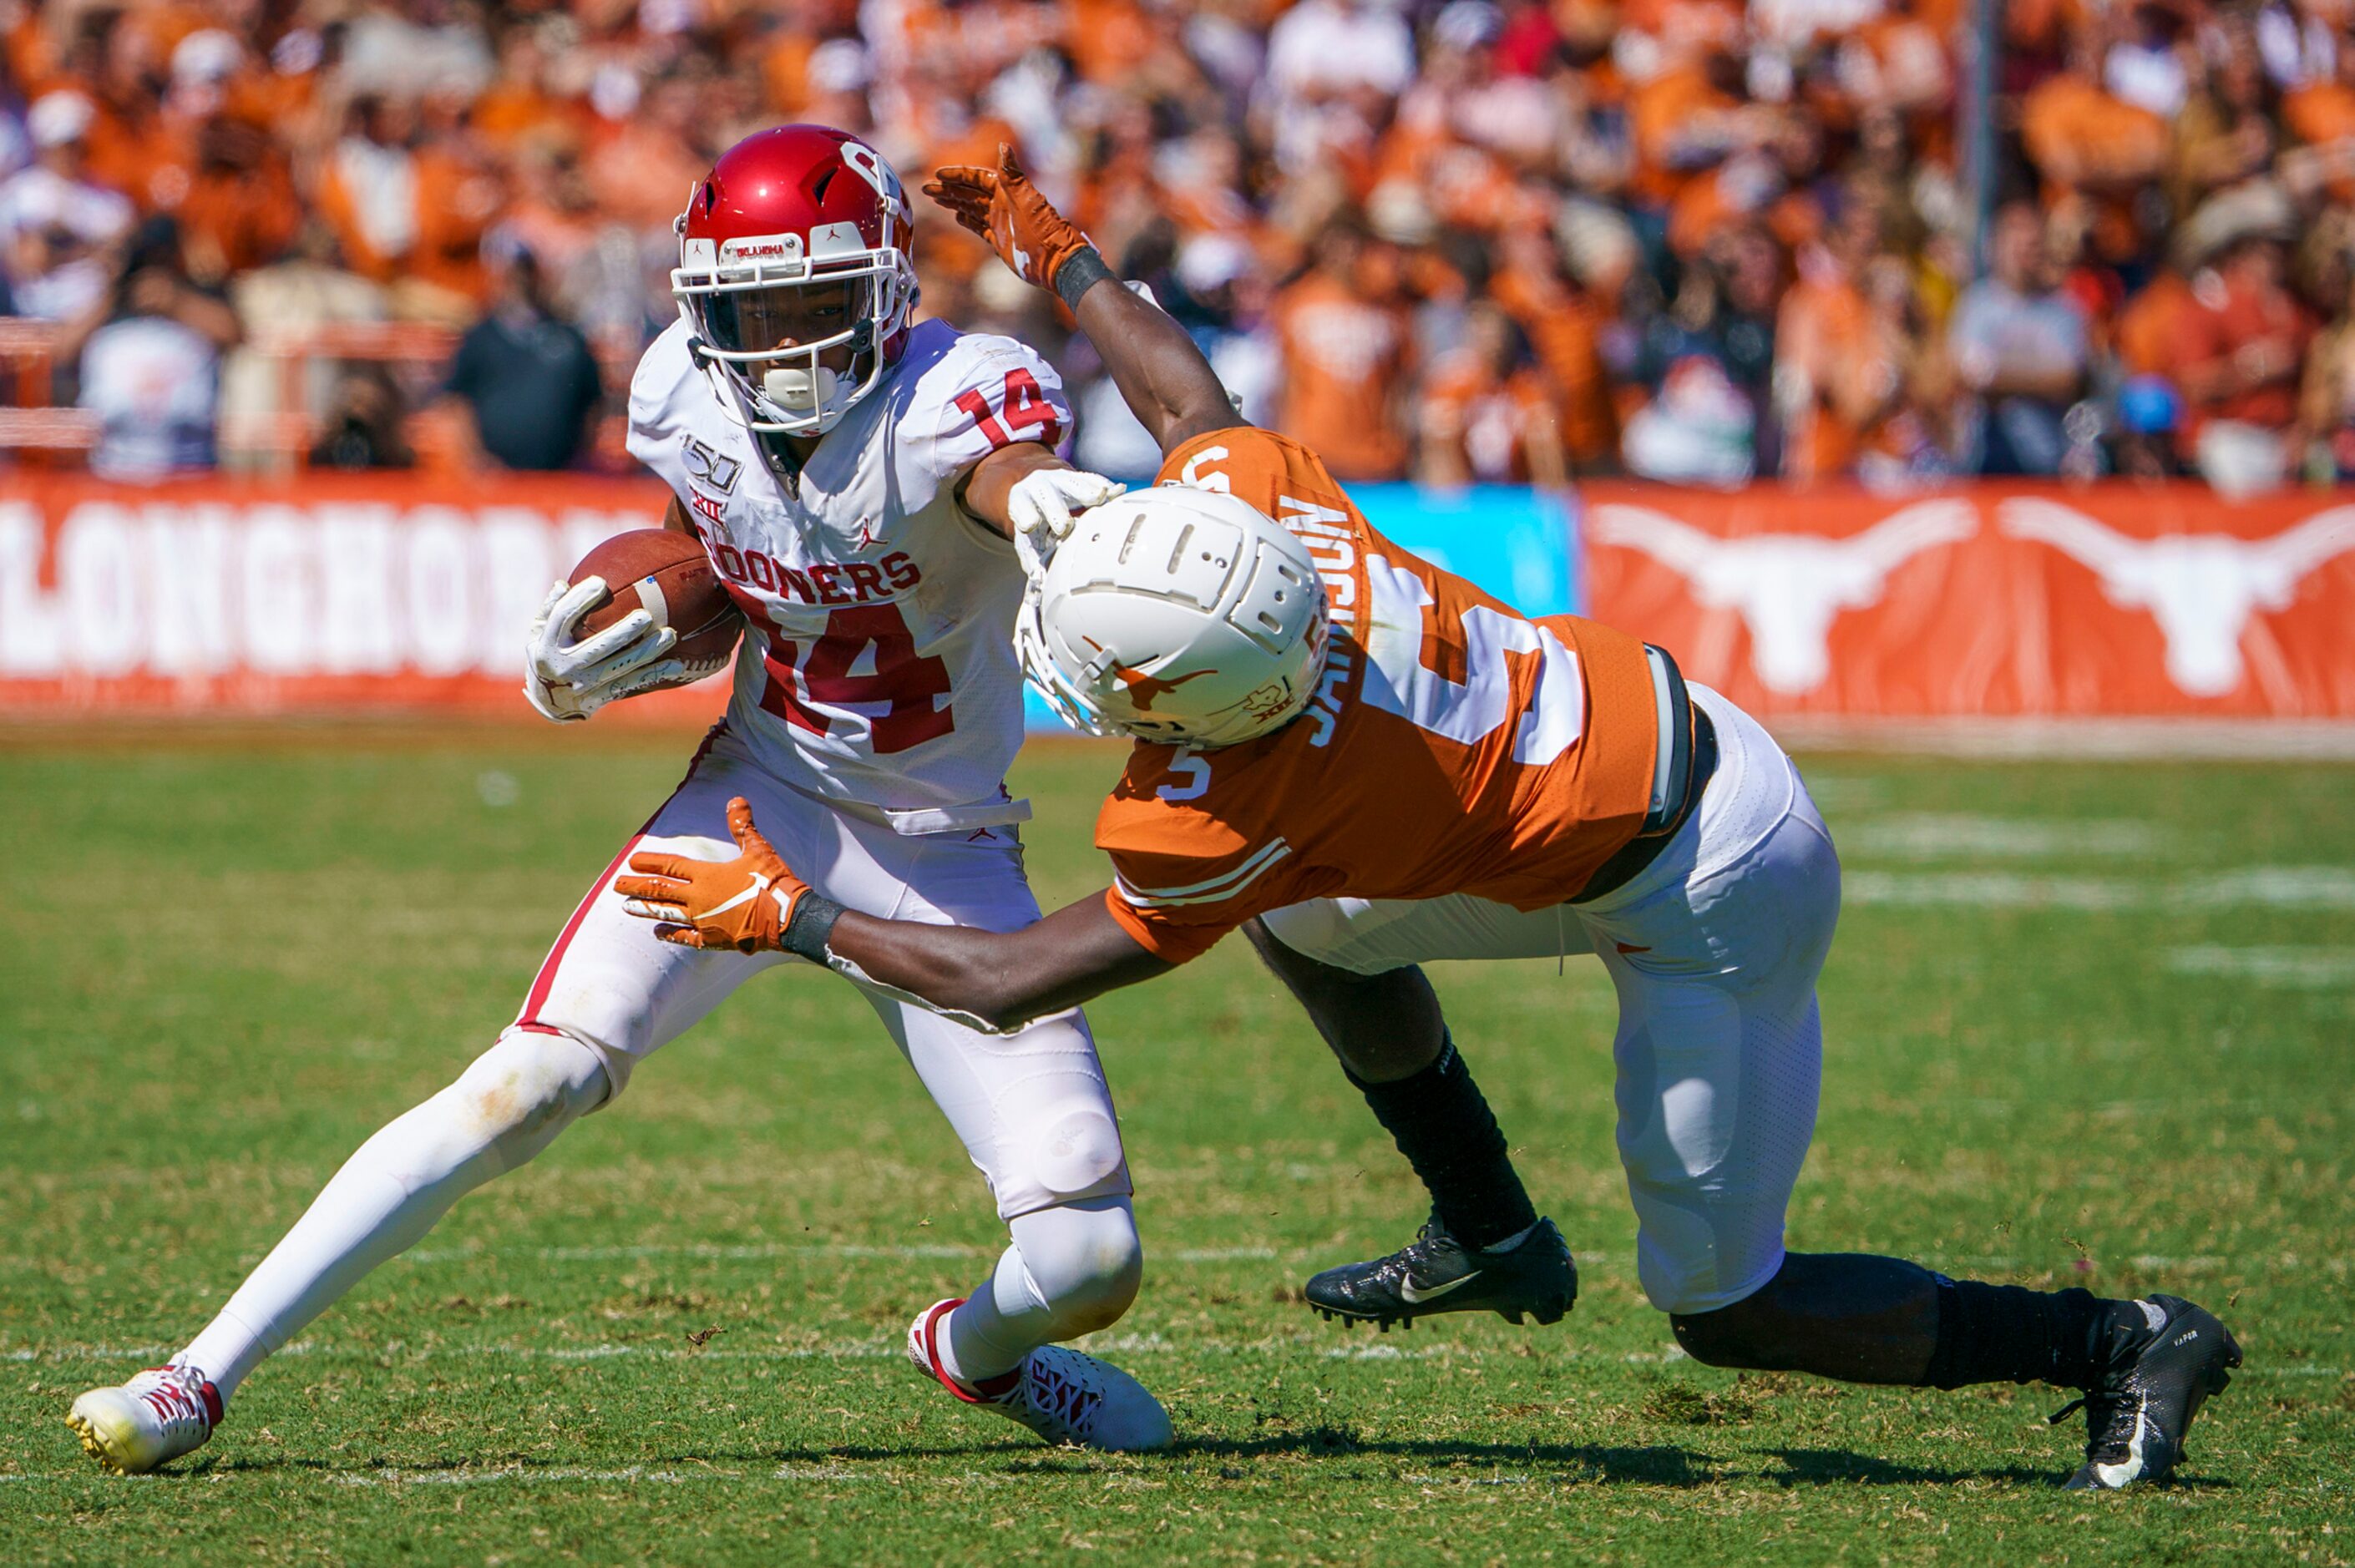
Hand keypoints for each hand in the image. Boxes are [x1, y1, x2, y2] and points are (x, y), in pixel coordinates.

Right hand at [521, 577, 681, 722]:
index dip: (580, 600)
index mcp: (546, 646)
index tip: (600, 582)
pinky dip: (654, 674)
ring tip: (669, 634)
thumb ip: (550, 609)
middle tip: (646, 616)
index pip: (562, 618)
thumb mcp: (537, 634)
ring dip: (647, 652)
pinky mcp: (600, 697)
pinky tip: (676, 665)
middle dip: (624, 632)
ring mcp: (584, 685)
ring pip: (620, 667)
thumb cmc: (547, 655)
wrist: (548, 702)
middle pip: (598, 647)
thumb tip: (562, 584)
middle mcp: (564, 667)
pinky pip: (631, 684)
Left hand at [614, 797, 811, 952]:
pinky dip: (669, 934)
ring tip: (626, 907)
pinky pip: (684, 938)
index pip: (670, 865)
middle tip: (616, 885)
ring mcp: (702, 920)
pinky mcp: (712, 939)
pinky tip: (657, 932)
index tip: (632, 859)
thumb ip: (742, 826)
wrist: (786, 917)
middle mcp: (698, 898)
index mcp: (707, 875)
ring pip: (666, 913)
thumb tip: (736, 799)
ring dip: (645, 909)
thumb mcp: (758, 849)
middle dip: (636, 886)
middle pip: (659, 890)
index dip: (650, 861)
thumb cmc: (772, 881)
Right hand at [922, 145, 1092, 291]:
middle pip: (970, 192)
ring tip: (936, 199)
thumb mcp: (1025, 198)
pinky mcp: (1000, 240)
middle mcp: (1003, 204)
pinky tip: (957, 217)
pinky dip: (968, 221)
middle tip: (927, 189)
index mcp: (1007, 191)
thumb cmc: (1042, 229)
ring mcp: (1001, 222)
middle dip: (949, 189)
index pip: (977, 178)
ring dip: (954, 202)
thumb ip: (1011, 173)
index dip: (958, 175)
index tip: (938, 174)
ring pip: (972, 208)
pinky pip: (980, 227)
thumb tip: (1003, 144)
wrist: (1055, 260)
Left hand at [1007, 467, 1124, 578]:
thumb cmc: (1033, 516)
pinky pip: (1094, 480)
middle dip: (1056, 511)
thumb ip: (1032, 559)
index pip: (1022, 508)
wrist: (1036, 485)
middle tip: (1064, 527)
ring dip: (1087, 492)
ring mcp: (1061, 480)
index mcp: (1022, 501)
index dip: (1026, 516)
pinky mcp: (1081, 477)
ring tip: (1100, 497)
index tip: (1030, 525)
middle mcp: (1040, 487)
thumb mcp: (1026, 536)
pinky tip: (1117, 491)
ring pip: (1074, 485)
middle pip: (1048, 498)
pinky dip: (1107, 487)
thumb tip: (1040, 584)